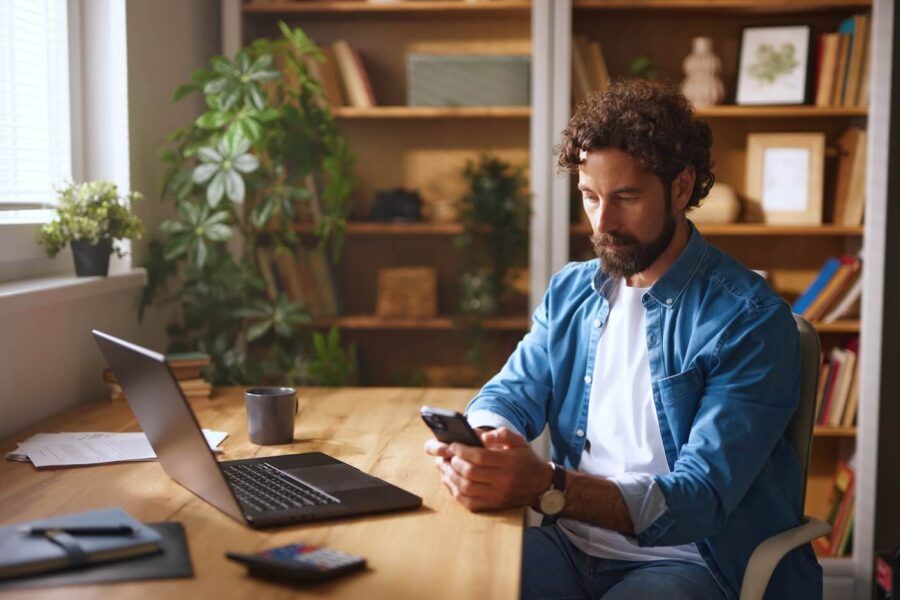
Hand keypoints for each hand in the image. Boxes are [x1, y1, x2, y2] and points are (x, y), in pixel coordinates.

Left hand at [424, 428, 551, 511]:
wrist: (539, 484)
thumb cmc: (525, 459)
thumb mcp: (518, 441)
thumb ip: (501, 434)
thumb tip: (482, 437)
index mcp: (509, 462)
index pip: (480, 457)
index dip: (463, 450)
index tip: (453, 445)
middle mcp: (503, 481)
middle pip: (470, 473)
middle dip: (454, 462)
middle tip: (448, 456)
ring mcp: (497, 495)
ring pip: (466, 488)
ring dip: (451, 476)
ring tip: (445, 467)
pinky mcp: (492, 506)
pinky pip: (468, 502)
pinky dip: (454, 492)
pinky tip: (449, 481)